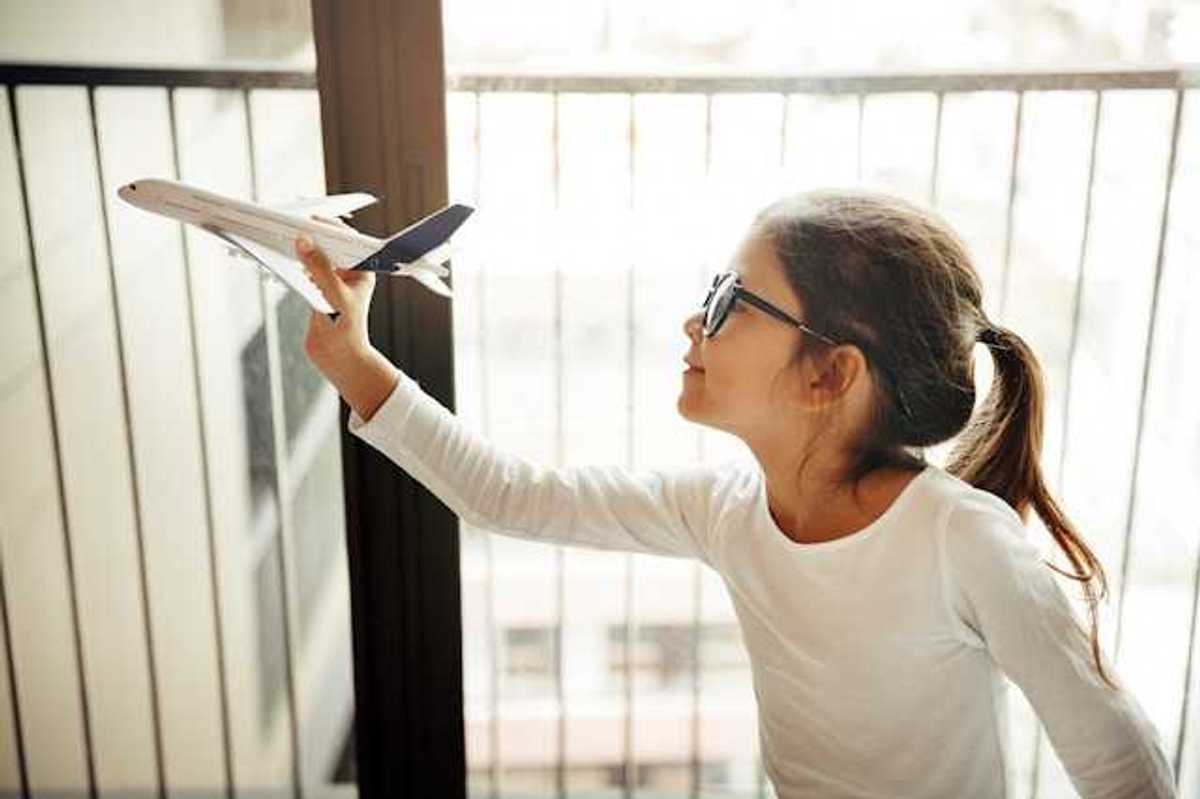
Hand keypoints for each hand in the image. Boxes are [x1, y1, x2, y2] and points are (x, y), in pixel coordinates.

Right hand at [295, 236, 376, 377]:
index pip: (347, 240)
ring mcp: (331, 282)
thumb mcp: (334, 296)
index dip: (330, 227)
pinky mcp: (316, 292)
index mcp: (361, 270)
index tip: (311, 220)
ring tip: (283, 240)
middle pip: (327, 246)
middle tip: (292, 227)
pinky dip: (293, 265)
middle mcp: (347, 273)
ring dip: (300, 250)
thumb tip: (304, 243)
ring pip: (314, 258)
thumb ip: (320, 268)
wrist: (338, 359)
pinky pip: (303, 271)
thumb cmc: (347, 331)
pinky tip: (281, 260)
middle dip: (310, 237)